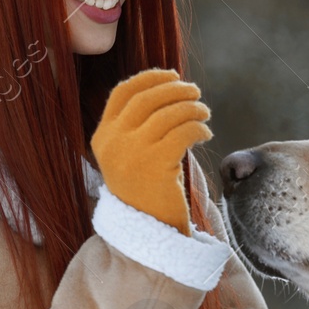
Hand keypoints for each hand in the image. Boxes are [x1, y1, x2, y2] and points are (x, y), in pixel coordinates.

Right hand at [89, 69, 210, 234]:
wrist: (147, 233)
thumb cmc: (145, 192)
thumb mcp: (130, 155)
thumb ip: (139, 126)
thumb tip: (169, 89)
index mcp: (103, 137)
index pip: (122, 92)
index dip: (149, 78)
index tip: (172, 75)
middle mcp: (114, 142)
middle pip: (148, 98)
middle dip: (176, 89)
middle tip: (195, 92)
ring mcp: (133, 153)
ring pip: (170, 113)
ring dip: (193, 108)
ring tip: (204, 114)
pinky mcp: (156, 165)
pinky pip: (184, 132)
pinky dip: (199, 128)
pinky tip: (206, 135)